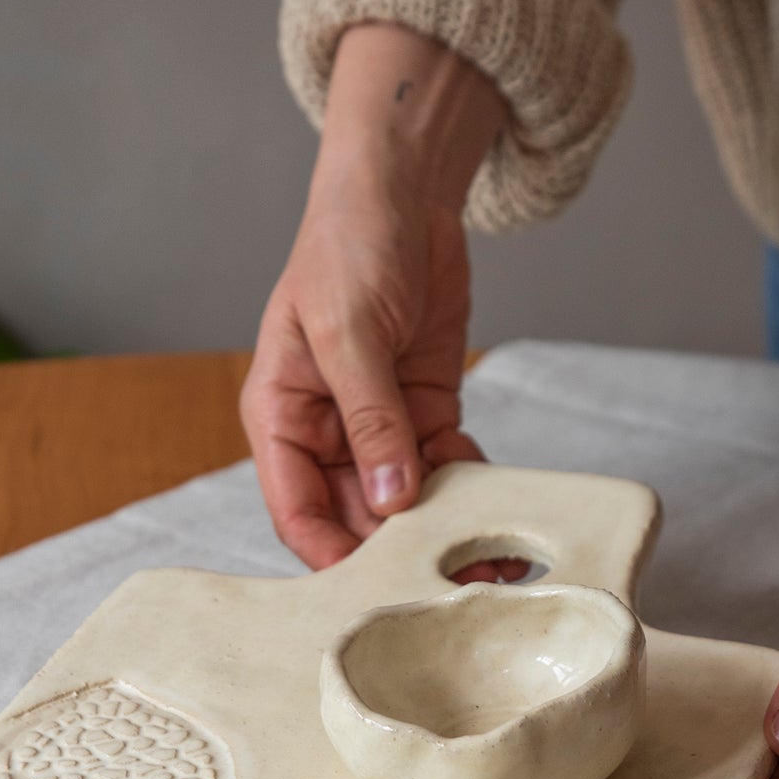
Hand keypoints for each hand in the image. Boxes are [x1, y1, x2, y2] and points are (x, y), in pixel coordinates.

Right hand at [243, 22, 506, 568]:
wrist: (404, 190)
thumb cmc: (350, 244)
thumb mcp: (352, 331)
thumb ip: (371, 419)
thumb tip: (389, 498)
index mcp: (281, 414)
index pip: (295, 508)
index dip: (331, 553)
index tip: (374, 588)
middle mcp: (325, 430)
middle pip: (354, 516)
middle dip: (398, 552)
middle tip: (449, 583)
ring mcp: (376, 425)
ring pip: (403, 502)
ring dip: (440, 530)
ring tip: (486, 560)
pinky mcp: (423, 412)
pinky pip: (443, 468)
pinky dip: (468, 489)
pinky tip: (497, 508)